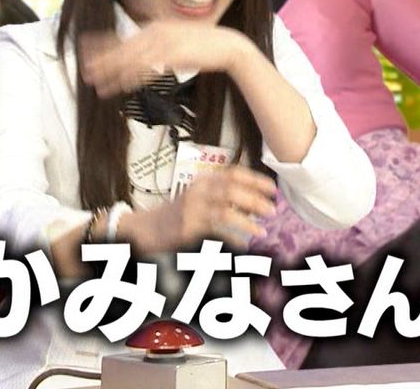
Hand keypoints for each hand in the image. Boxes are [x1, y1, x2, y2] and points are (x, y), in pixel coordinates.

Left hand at [80, 22, 251, 97]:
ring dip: (112, 73)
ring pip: (131, 59)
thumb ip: (160, 48)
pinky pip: (148, 68)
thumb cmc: (205, 47)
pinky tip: (122, 86)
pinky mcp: (173, 55)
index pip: (124, 37)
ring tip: (97, 83)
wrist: (229, 46)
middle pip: (123, 48)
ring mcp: (165, 43)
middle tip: (85, 71)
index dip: (103, 44)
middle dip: (102, 60)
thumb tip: (145, 59)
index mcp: (156, 27)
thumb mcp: (178, 43)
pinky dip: (132, 77)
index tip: (85, 51)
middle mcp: (157, 32)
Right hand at [121, 165, 277, 252]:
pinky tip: (242, 245)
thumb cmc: (180, 214)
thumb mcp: (199, 196)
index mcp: (203, 181)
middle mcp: (197, 193)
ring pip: (225, 214)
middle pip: (231, 191)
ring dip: (247, 223)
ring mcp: (191, 212)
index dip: (256, 181)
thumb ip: (223, 195)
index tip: (274, 190)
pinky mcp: (186, 231)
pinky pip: (215, 235)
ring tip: (262, 231)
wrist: (145, 228)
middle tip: (273, 211)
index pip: (233, 174)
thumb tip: (259, 204)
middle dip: (255, 201)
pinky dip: (232, 241)